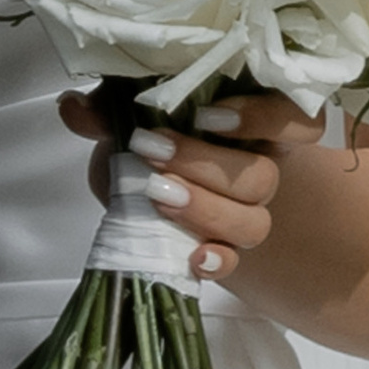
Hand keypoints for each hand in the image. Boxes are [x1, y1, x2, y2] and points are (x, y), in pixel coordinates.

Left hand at [57, 87, 324, 284]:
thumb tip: (73, 107)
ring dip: (206, 210)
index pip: (295, 117)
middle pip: (264, 175)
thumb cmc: (142, 134)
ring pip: (255, 222)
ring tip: (157, 195)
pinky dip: (216, 260)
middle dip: (205, 165)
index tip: (207, 116)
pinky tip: (192, 256)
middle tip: (152, 148)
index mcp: (248, 122)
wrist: (137, 177)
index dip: (264, 118)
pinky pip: (234, 262)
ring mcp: (246, 212)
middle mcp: (259, 166)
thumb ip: (108, 106)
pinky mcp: (223, 248)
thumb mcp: (124, 113)